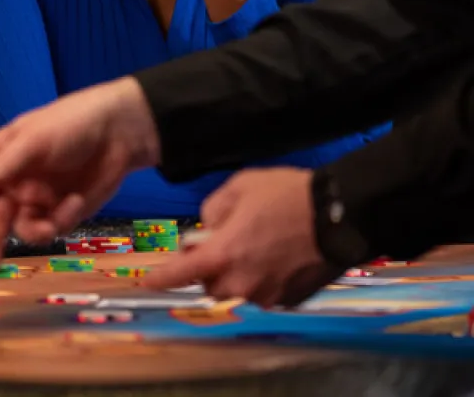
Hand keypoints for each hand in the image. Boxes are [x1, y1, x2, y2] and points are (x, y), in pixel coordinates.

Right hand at [0, 78, 159, 266]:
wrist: (118, 132)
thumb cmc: (68, 125)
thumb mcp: (32, 141)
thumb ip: (3, 164)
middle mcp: (14, 184)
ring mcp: (39, 200)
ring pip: (24, 228)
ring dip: (34, 230)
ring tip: (50, 227)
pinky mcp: (63, 212)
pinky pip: (54, 227)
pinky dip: (63, 219)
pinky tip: (75, 199)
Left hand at [145, 168, 338, 306]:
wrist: (342, 214)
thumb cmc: (286, 195)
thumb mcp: (239, 187)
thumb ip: (213, 211)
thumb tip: (209, 230)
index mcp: (224, 254)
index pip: (180, 274)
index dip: (160, 278)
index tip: (145, 282)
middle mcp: (242, 282)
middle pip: (210, 285)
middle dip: (209, 269)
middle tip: (221, 246)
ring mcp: (268, 295)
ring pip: (237, 292)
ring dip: (235, 275)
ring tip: (254, 248)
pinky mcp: (290, 300)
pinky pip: (263, 293)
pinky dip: (261, 279)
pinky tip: (276, 257)